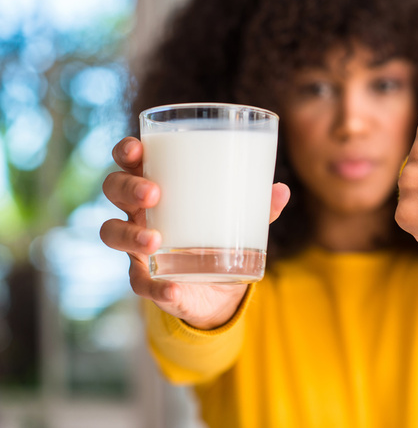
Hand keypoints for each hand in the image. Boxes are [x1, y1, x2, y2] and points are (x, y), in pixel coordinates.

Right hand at [100, 137, 290, 329]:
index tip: (136, 149)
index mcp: (158, 188)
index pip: (130, 162)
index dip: (125, 152)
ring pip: (113, 233)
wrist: (218, 290)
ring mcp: (137, 248)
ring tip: (155, 240)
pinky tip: (172, 288)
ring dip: (130, 235)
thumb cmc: (219, 237)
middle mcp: (139, 213)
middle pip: (114, 191)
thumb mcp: (240, 219)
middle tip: (153, 193)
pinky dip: (157, 287)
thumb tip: (282, 190)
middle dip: (127, 188)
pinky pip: (142, 284)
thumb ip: (259, 206)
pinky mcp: (148, 280)